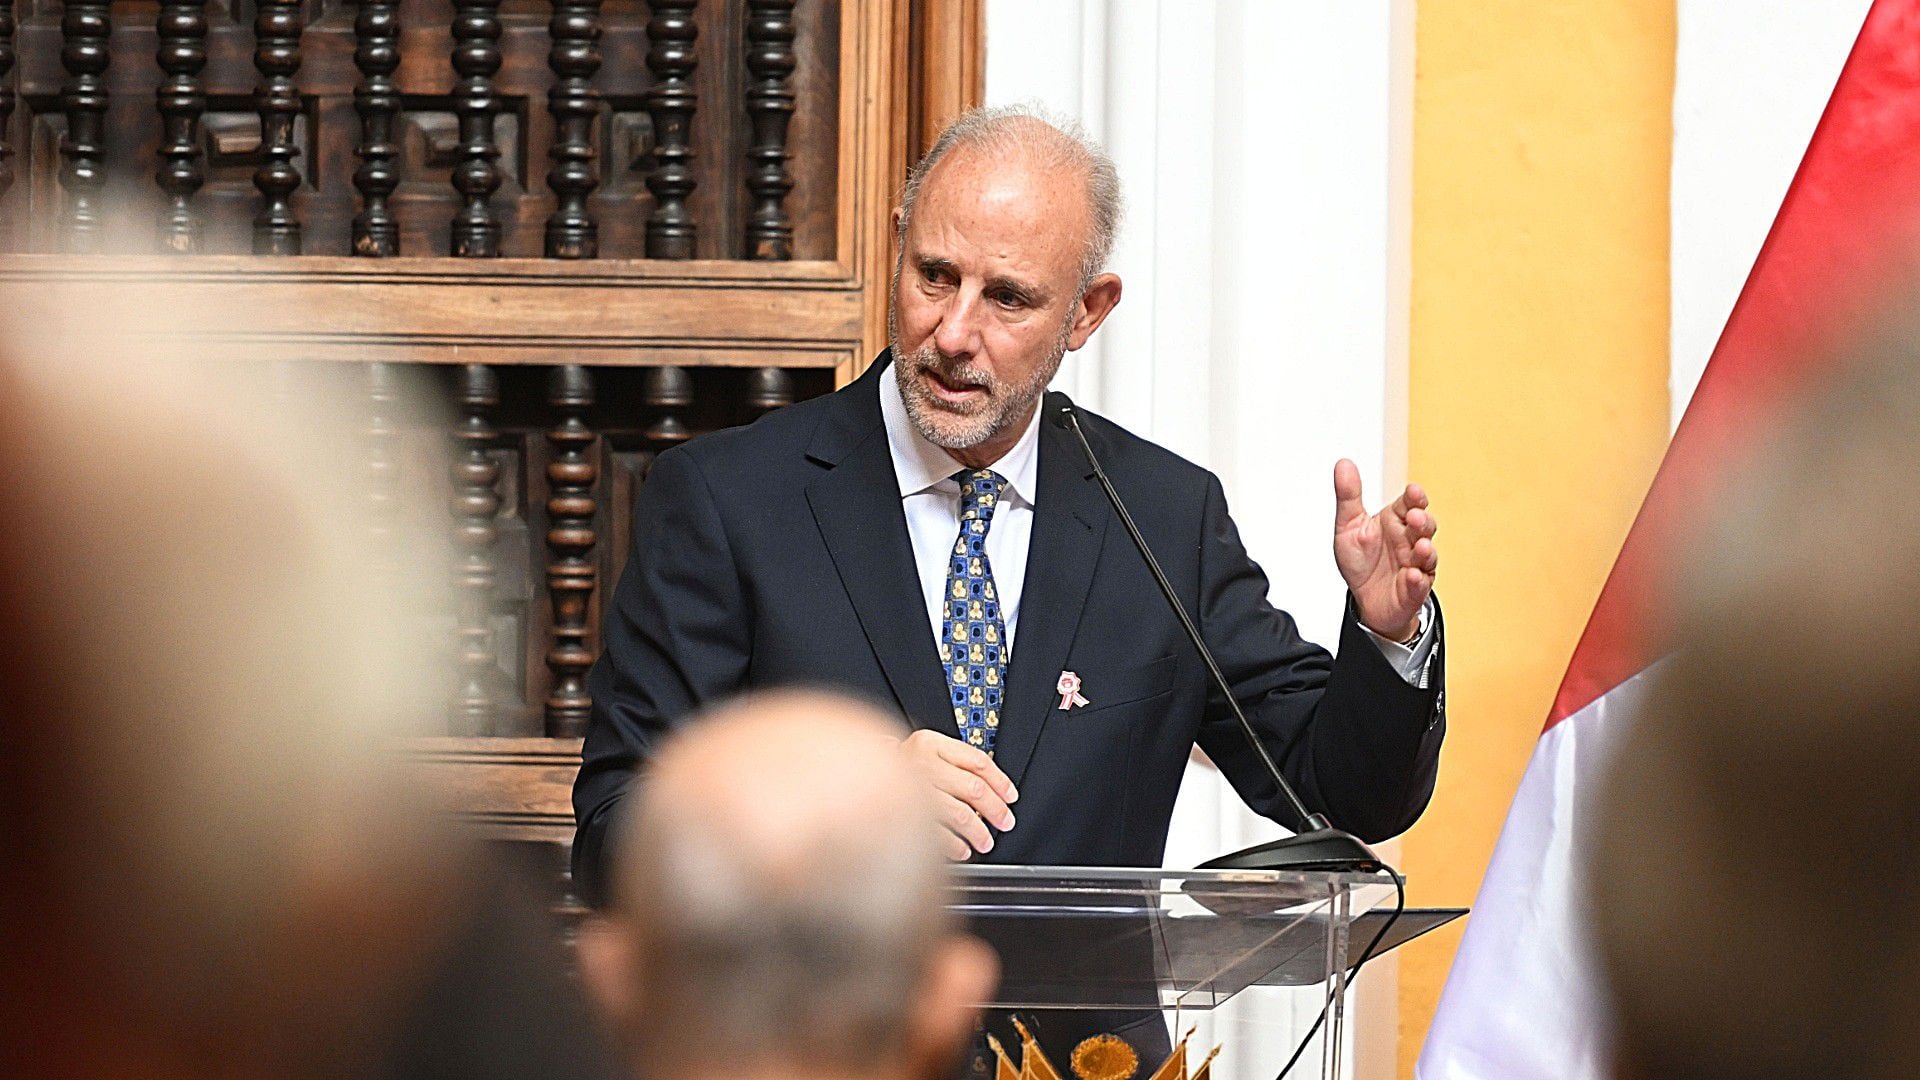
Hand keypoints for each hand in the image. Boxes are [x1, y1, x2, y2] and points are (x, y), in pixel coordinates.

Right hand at [898, 729, 1017, 859]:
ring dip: (978, 832)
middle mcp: (921, 764)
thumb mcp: (920, 752)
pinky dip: (954, 845)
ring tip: (986, 841)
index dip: (1000, 781)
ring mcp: (910, 790)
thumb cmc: (889, 768)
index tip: (1010, 796)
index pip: (978, 761)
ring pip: (960, 814)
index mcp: (930, 743)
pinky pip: (937, 834)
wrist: (848, 776)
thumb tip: (993, 787)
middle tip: (1005, 822)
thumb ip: (951, 763)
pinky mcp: (901, 816)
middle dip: (995, 809)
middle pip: (973, 788)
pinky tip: (962, 851)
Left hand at [1332, 458, 1437, 640]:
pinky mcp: (1414, 589)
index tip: (1413, 491)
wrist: (1363, 598)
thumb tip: (1343, 464)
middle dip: (1423, 521)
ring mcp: (1415, 564)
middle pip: (1425, 526)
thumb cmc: (1361, 560)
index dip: (1415, 497)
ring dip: (1426, 550)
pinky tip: (1412, 576)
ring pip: (1428, 555)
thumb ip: (1348, 496)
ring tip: (1421, 547)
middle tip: (1416, 517)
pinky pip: (1420, 585)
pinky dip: (1418, 580)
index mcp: (1396, 520)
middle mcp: (1410, 540)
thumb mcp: (1348, 525)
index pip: (1411, 503)